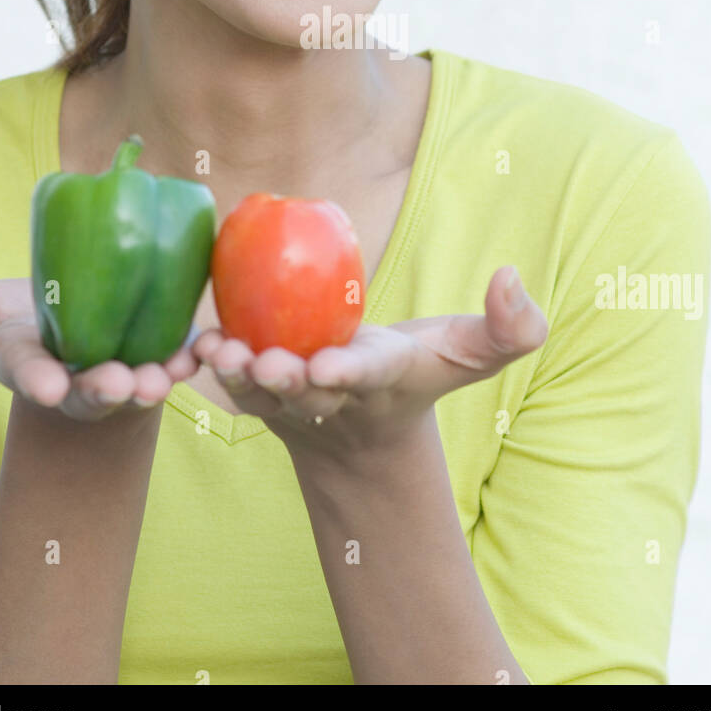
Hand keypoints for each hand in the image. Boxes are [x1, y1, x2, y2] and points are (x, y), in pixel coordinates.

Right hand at [0, 247, 202, 421]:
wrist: (58, 314)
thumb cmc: (2, 317)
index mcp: (30, 368)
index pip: (31, 376)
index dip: (38, 381)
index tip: (47, 386)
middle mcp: (78, 378)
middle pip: (93, 392)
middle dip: (107, 391)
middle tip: (122, 384)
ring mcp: (121, 365)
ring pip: (141, 381)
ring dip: (157, 380)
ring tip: (169, 375)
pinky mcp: (159, 344)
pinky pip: (179, 354)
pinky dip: (192, 353)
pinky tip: (204, 347)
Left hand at [191, 266, 547, 460]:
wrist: (364, 434)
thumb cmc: (420, 374)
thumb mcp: (472, 354)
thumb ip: (510, 327)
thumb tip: (511, 276)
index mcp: (383, 381)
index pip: (370, 375)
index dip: (351, 370)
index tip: (331, 366)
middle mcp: (333, 397)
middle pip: (307, 391)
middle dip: (288, 379)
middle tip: (268, 364)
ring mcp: (291, 401)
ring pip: (260, 394)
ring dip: (239, 377)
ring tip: (220, 352)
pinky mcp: (258, 397)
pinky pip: (231, 385)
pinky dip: (213, 368)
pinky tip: (199, 341)